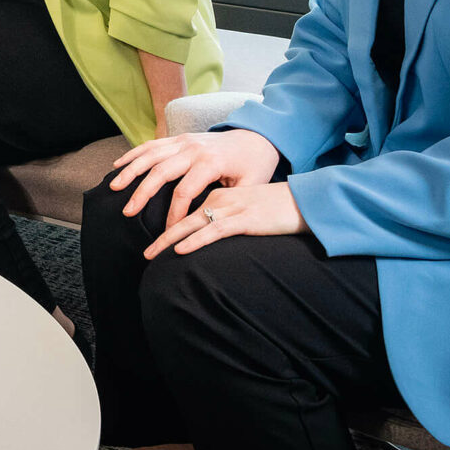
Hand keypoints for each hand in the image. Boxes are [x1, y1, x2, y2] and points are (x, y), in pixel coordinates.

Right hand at [108, 127, 282, 230]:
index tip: (167, 232)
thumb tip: (212, 226)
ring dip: (130, 170)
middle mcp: (193, 149)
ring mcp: (184, 141)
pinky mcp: (179, 138)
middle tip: (127, 212)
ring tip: (114, 187)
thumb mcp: (252, 186)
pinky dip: (134, 154)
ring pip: (151, 154)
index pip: (185, 191)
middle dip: (142, 193)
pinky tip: (118, 165)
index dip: (174, 214)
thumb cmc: (255, 165)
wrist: (258, 136)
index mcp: (211, 162)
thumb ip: (231, 203)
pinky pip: (152, 144)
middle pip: (161, 171)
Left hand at [143, 181, 302, 259]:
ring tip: (152, 255)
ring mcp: (232, 209)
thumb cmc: (276, 208)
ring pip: (193, 224)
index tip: (154, 245)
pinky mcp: (246, 220)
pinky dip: (196, 241)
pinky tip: (181, 251)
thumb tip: (208, 235)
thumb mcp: (245, 210)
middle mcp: (221, 199)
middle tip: (144, 254)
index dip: (168, 227)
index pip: (185, 210)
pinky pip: (215, 231)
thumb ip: (226, 219)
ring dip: (170, 240)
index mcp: (219, 195)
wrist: (305, 201)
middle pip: (182, 217)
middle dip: (161, 236)